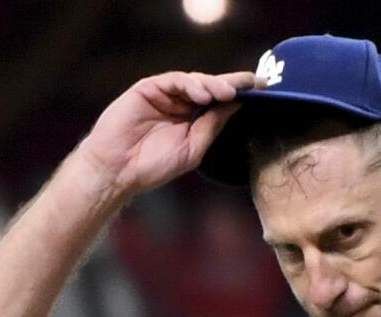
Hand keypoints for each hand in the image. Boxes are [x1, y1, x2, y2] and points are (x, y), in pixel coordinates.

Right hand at [74, 70, 257, 198]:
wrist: (117, 171)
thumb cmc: (151, 166)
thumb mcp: (193, 148)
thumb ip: (212, 126)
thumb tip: (237, 106)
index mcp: (190, 118)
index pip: (218, 101)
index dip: (239, 94)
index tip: (263, 89)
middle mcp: (179, 103)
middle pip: (210, 87)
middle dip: (232, 85)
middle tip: (252, 84)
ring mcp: (163, 94)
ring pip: (194, 81)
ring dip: (213, 85)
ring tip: (227, 94)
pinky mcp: (148, 88)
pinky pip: (174, 80)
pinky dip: (191, 85)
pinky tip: (204, 95)